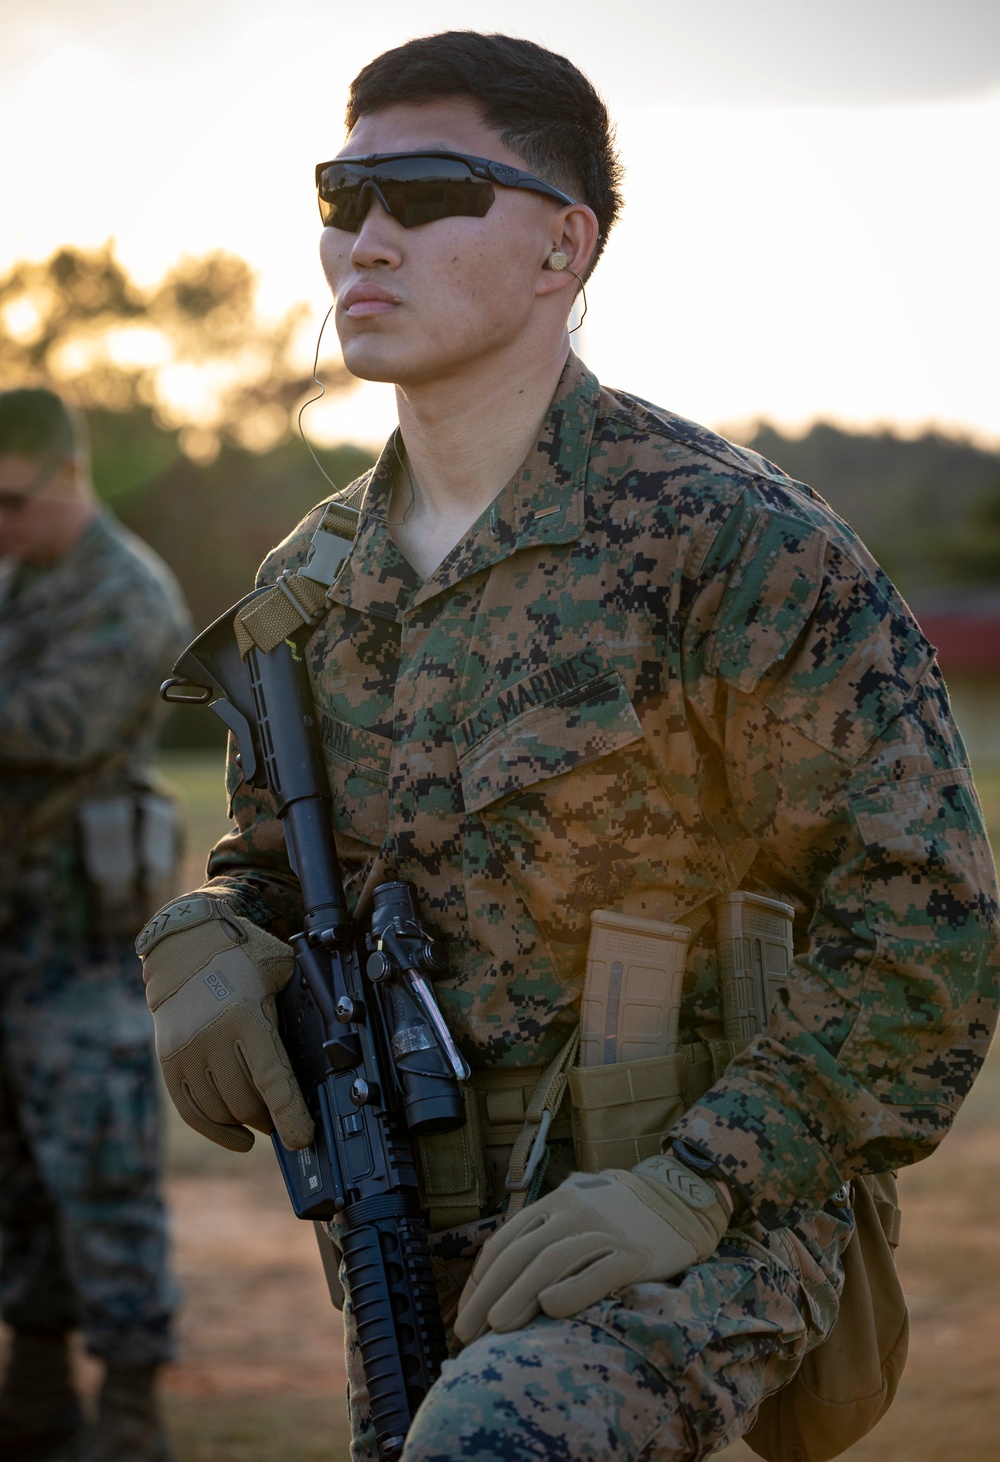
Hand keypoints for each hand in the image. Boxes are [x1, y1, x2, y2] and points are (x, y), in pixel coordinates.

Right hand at [136, 894, 312, 1152]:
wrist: (182, 946)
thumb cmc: (241, 955)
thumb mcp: (279, 969)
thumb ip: (302, 998)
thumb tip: (335, 1031)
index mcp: (245, 1016)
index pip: (272, 1078)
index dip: (290, 1114)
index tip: (302, 1139)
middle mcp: (212, 1039)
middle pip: (247, 1102)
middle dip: (272, 1118)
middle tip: (288, 1119)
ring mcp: (186, 1053)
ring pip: (221, 1111)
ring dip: (246, 1123)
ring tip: (265, 1121)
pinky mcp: (169, 1063)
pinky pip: (192, 1112)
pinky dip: (217, 1130)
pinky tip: (238, 1136)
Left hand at [454, 1153, 730, 1343]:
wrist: (683, 1196)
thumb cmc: (622, 1214)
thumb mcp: (579, 1207)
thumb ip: (546, 1231)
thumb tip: (501, 1276)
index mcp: (555, 1202)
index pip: (505, 1240)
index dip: (481, 1278)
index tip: (465, 1309)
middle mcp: (574, 1212)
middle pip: (521, 1254)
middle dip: (488, 1294)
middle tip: (467, 1331)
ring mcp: (605, 1231)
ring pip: (552, 1262)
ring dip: (519, 1295)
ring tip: (496, 1327)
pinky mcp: (636, 1254)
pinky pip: (599, 1272)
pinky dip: (573, 1289)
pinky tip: (550, 1308)